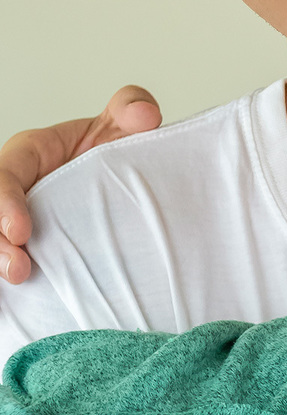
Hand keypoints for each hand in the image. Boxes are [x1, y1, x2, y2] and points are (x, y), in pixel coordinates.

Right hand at [0, 86, 161, 282]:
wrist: (122, 192)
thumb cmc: (110, 157)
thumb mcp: (118, 128)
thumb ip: (130, 111)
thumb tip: (144, 115)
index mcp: (29, 155)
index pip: (6, 173)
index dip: (5, 203)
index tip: (21, 231)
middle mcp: (16, 189)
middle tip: (19, 270)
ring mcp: (15, 221)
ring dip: (0, 261)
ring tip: (20, 282)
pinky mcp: (27, 249)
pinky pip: (9, 261)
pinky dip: (11, 286)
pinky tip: (17, 302)